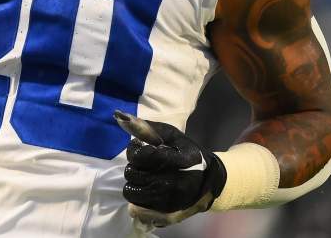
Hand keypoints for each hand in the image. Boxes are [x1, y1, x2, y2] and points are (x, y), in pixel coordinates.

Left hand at [114, 111, 226, 227]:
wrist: (210, 181)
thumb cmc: (188, 154)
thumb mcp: (173, 136)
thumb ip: (148, 128)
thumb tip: (120, 117)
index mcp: (176, 161)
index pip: (141, 156)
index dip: (136, 150)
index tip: (142, 148)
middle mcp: (172, 183)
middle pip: (131, 173)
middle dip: (134, 166)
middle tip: (144, 164)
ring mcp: (167, 201)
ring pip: (131, 191)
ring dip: (134, 182)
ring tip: (145, 177)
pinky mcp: (164, 214)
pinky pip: (136, 206)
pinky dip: (139, 196)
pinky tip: (148, 189)